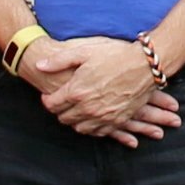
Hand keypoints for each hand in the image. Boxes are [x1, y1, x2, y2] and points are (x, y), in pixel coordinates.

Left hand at [29, 36, 181, 144]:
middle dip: (60, 110)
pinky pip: (98, 132)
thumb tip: (39, 66)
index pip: (51, 105)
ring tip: (77, 109)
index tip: (51, 95)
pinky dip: (92, 127)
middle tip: (64, 101)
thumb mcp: (84, 51)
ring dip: (75, 120)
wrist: (145, 64)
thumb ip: (58, 60)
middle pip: (64, 118)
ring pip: (79, 128)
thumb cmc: (114, 55)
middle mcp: (88, 108)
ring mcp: (103, 117)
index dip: (48, 100)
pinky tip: (92, 117)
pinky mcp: (117, 121)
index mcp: (76, 91)